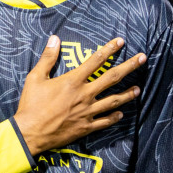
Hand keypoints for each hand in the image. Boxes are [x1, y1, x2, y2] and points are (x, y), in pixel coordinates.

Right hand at [13, 35, 144, 154]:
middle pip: (112, 77)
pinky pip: (105, 121)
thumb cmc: (30, 105)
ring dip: (128, 94)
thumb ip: (47, 58)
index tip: (121, 42)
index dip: (109, 49)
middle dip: (129, 66)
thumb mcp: (35, 78)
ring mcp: (87, 111)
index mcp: (72, 81)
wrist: (30, 133)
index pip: (95, 60)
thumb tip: (54, 39)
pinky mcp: (86, 126)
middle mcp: (84, 94)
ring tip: (138, 89)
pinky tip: (121, 113)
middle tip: (143, 58)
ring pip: (113, 100)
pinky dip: (114, 117)